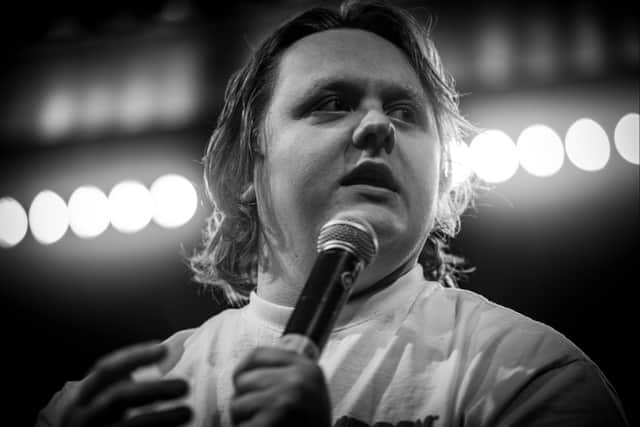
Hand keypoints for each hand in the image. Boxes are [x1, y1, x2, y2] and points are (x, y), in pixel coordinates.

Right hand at [61, 342, 191, 426]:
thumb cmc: (99, 417)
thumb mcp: (103, 398)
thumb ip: (126, 383)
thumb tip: (171, 356)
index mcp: (83, 394)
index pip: (106, 369)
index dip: (134, 357)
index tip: (163, 349)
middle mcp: (81, 414)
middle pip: (118, 397)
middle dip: (154, 389)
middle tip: (185, 385)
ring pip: (129, 424)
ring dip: (161, 417)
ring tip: (188, 412)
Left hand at [231, 347, 330, 426]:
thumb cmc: (312, 422)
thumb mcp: (310, 388)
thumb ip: (285, 372)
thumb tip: (247, 369)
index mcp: (306, 368)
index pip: (257, 354)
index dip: (243, 368)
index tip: (241, 379)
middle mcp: (297, 381)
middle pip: (243, 379)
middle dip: (243, 397)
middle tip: (259, 412)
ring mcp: (283, 402)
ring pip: (237, 404)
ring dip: (243, 418)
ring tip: (263, 423)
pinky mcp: (270, 424)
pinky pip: (240, 425)